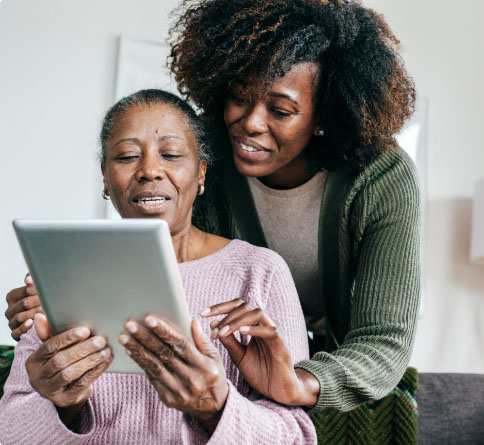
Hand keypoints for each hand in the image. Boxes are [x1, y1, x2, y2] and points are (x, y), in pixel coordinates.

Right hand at [5, 273, 43, 339]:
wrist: (45, 320)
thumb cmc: (41, 301)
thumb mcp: (38, 289)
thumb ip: (33, 279)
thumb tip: (28, 279)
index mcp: (12, 296)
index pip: (25, 290)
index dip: (38, 290)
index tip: (48, 291)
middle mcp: (10, 309)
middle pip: (24, 304)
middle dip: (38, 302)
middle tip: (51, 302)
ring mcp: (11, 322)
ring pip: (20, 317)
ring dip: (35, 314)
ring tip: (46, 312)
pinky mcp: (15, 334)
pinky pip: (16, 332)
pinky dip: (24, 327)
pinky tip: (32, 323)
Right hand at [26, 314, 112, 425]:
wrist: (64, 391)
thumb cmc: (60, 362)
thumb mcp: (53, 349)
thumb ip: (48, 334)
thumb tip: (40, 316)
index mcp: (33, 361)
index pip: (49, 346)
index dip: (67, 338)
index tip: (85, 330)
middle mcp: (38, 377)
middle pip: (61, 360)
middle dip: (83, 349)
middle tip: (101, 340)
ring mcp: (50, 391)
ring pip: (70, 373)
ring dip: (91, 360)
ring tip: (106, 350)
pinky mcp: (65, 399)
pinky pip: (82, 384)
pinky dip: (96, 371)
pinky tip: (106, 361)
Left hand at [119, 316, 227, 432]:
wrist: (213, 408)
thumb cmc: (213, 376)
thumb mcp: (215, 357)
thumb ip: (202, 340)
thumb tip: (192, 321)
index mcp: (205, 367)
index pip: (181, 345)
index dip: (164, 331)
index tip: (149, 319)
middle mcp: (191, 380)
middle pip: (164, 354)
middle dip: (145, 338)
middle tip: (130, 324)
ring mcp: (178, 391)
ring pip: (154, 366)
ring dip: (137, 350)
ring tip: (124, 337)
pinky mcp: (167, 398)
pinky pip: (152, 377)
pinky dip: (141, 363)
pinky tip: (131, 351)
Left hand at [201, 299, 318, 406]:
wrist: (279, 392)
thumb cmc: (261, 373)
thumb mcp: (239, 356)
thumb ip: (228, 341)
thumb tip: (213, 324)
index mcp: (255, 325)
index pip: (237, 307)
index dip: (220, 307)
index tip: (202, 313)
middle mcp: (265, 324)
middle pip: (246, 306)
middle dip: (226, 314)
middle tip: (213, 329)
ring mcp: (274, 332)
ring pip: (257, 314)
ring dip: (236, 321)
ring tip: (222, 333)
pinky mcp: (281, 344)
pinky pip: (270, 331)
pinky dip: (255, 329)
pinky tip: (242, 332)